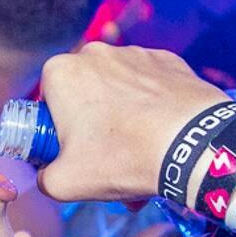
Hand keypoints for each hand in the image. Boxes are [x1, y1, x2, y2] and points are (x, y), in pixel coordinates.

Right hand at [36, 44, 228, 202]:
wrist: (193, 145)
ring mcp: (136, 53)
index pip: (48, 103)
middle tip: (109, 157)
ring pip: (119, 90)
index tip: (75, 154)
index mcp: (61, 72)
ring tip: (141, 152)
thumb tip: (47, 174)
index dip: (58, 132)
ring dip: (123, 117)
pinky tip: (163, 133)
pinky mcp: (169, 60)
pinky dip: (153, 106)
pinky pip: (151, 85)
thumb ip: (42, 177)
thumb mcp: (64, 183)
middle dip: (93, 125)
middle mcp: (96, 53)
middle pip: (85, 95)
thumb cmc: (123, 157)